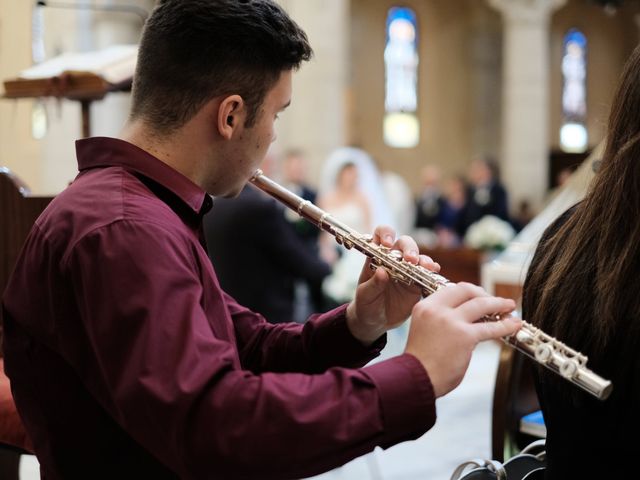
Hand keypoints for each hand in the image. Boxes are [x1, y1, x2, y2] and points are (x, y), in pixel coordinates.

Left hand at [346, 225, 439, 344]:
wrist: (375, 322)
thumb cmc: (366, 305)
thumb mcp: (364, 296)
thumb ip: (373, 284)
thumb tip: (382, 272)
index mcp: (377, 257)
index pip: (381, 235)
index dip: (386, 234)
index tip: (387, 245)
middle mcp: (394, 259)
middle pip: (405, 244)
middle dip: (409, 248)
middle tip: (411, 260)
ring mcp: (407, 270)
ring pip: (419, 257)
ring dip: (423, 260)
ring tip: (426, 267)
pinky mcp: (417, 283)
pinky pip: (427, 273)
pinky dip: (432, 271)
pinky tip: (433, 273)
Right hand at [405, 282, 520, 397]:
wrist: (415, 379)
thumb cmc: (421, 361)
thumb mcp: (425, 329)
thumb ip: (441, 319)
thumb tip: (466, 318)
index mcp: (425, 306)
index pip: (451, 289)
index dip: (469, 291)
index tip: (479, 296)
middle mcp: (437, 309)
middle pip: (467, 291)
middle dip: (484, 294)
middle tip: (495, 301)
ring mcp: (451, 321)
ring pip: (481, 304)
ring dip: (498, 304)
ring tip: (509, 307)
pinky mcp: (464, 336)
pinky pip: (490, 327)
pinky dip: (505, 325)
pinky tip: (513, 325)